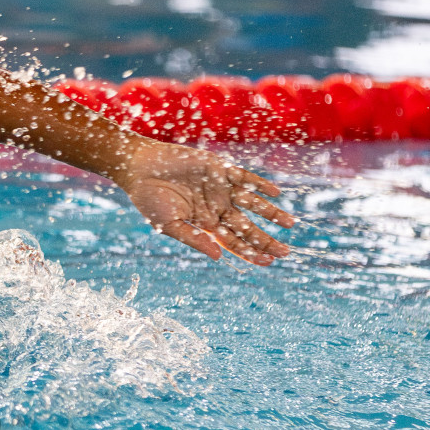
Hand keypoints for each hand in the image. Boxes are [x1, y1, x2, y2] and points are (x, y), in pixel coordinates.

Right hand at [116, 139, 294, 264]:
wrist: (140, 167)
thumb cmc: (149, 199)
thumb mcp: (169, 225)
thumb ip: (193, 239)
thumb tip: (218, 257)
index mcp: (204, 224)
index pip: (233, 242)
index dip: (250, 253)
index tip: (268, 262)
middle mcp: (216, 208)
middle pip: (246, 227)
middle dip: (265, 239)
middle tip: (285, 251)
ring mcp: (220, 189)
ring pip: (251, 204)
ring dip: (270, 213)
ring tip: (290, 223)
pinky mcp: (220, 169)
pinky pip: (245, 178)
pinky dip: (259, 185)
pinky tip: (275, 193)